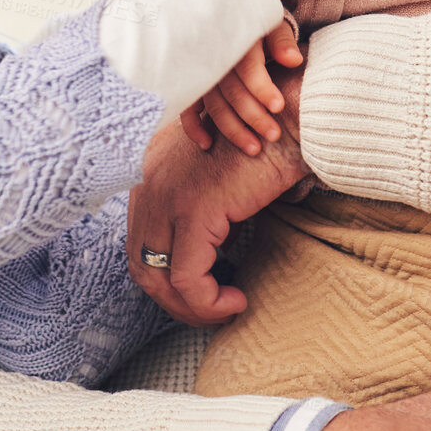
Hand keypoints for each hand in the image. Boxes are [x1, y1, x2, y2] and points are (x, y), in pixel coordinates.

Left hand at [130, 72, 305, 323]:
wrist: (292, 118)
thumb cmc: (268, 146)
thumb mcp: (220, 181)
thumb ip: (202, 211)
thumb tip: (208, 255)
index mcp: (148, 171)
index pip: (138, 243)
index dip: (166, 279)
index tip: (202, 294)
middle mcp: (147, 181)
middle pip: (139, 264)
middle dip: (173, 301)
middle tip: (211, 313)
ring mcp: (166, 194)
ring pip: (158, 277)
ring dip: (191, 307)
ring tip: (225, 310)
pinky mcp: (195, 209)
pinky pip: (188, 278)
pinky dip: (208, 302)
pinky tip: (236, 301)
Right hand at [181, 18, 303, 155]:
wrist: (228, 12)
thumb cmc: (256, 21)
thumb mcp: (272, 23)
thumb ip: (282, 41)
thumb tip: (293, 60)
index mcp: (236, 40)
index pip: (248, 68)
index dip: (262, 88)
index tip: (279, 107)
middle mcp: (216, 57)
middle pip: (232, 92)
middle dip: (253, 117)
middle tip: (274, 136)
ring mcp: (201, 72)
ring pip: (213, 105)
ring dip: (232, 129)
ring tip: (254, 149)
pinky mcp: (193, 83)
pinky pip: (186, 107)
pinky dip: (193, 127)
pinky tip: (207, 144)